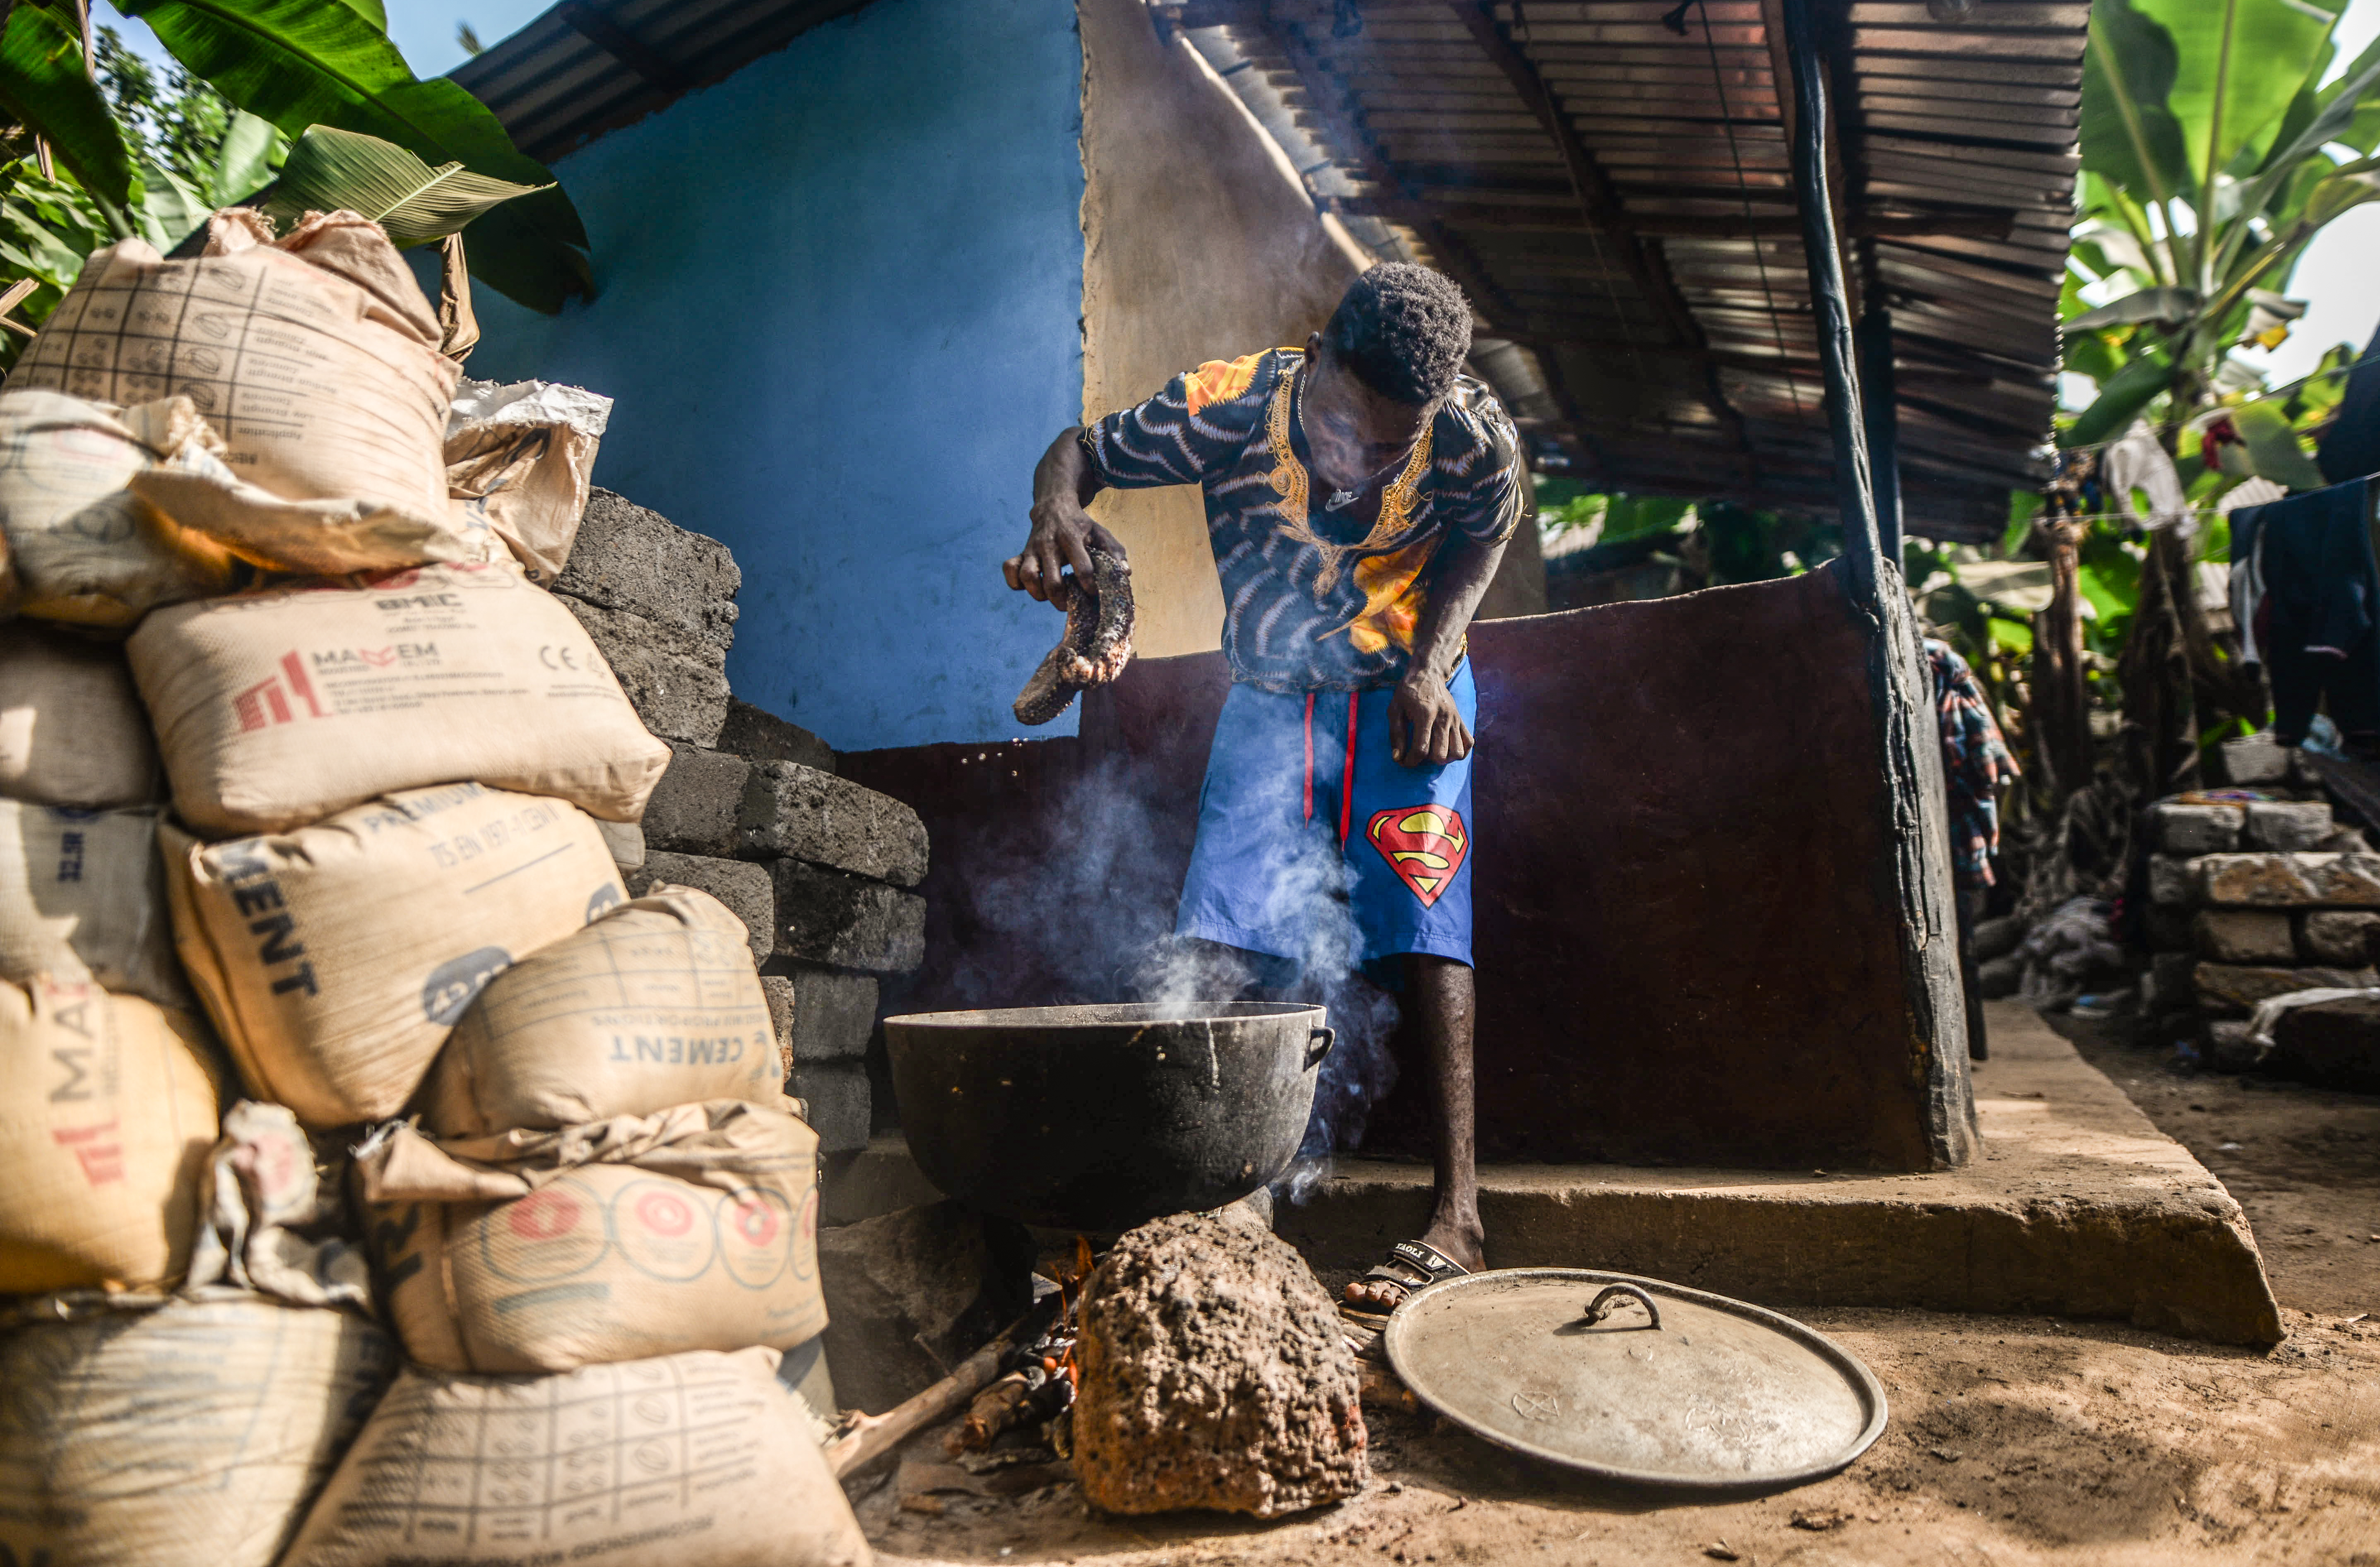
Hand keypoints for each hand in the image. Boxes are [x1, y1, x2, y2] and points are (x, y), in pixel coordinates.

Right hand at [1004, 497, 1123, 610]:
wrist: (1054, 505)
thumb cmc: (1081, 525)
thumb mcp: (1101, 533)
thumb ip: (1115, 552)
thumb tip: (1125, 573)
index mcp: (1072, 538)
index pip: (1082, 568)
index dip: (1090, 586)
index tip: (1094, 594)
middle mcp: (1049, 544)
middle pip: (1052, 581)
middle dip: (1062, 599)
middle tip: (1070, 604)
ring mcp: (1032, 548)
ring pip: (1028, 577)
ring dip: (1038, 594)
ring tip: (1049, 597)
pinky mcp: (1021, 552)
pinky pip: (1010, 569)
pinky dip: (1014, 582)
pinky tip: (1027, 587)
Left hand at [1389, 670, 1471, 766]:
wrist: (1427, 673)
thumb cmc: (1407, 692)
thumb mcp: (1394, 710)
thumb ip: (1396, 735)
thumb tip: (1398, 758)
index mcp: (1425, 714)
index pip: (1421, 749)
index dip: (1410, 761)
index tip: (1403, 761)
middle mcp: (1443, 718)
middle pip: (1441, 755)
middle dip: (1427, 760)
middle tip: (1419, 753)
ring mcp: (1455, 719)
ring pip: (1458, 752)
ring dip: (1445, 757)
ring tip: (1434, 750)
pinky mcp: (1461, 719)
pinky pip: (1469, 742)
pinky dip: (1459, 750)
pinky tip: (1447, 747)